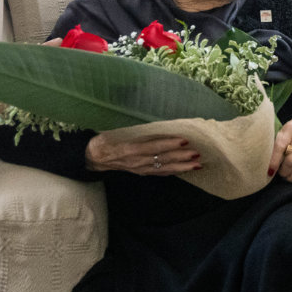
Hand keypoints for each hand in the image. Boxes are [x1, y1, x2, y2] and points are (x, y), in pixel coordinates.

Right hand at [85, 134, 200, 175]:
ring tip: (197, 164)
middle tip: (196, 153)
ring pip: (164, 168)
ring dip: (182, 167)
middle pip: (162, 159)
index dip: (168, 145)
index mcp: (130, 148)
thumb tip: (151, 118)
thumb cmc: (106, 140)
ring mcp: (140, 168)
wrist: (94, 157)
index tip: (183, 140)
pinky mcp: (142, 172)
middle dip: (181, 157)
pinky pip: (160, 173)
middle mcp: (137, 161)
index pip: (153, 147)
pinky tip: (185, 169)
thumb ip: (134, 128)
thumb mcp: (116, 130)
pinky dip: (174, 171)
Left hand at [268, 109, 291, 181]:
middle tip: (281, 175)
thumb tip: (270, 162)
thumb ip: (279, 143)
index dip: (274, 161)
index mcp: (290, 129)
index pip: (280, 146)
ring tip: (289, 178)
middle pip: (291, 160)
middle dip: (284, 172)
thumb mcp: (286, 129)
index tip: (270, 171)